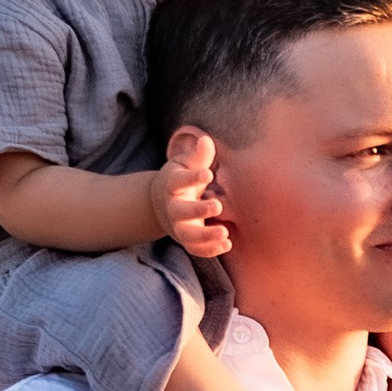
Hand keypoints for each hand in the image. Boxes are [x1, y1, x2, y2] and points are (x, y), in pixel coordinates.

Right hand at [154, 124, 231, 258]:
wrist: (163, 202)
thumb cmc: (182, 178)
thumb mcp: (187, 163)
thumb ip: (198, 155)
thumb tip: (206, 140)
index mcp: (172, 184)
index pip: (177, 181)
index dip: (191, 178)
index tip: (208, 173)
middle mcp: (173, 206)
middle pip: (179, 211)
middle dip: (197, 210)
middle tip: (217, 206)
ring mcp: (179, 225)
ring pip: (187, 235)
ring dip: (204, 236)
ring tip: (224, 233)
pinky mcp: (187, 239)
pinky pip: (195, 249)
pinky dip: (209, 250)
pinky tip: (227, 244)